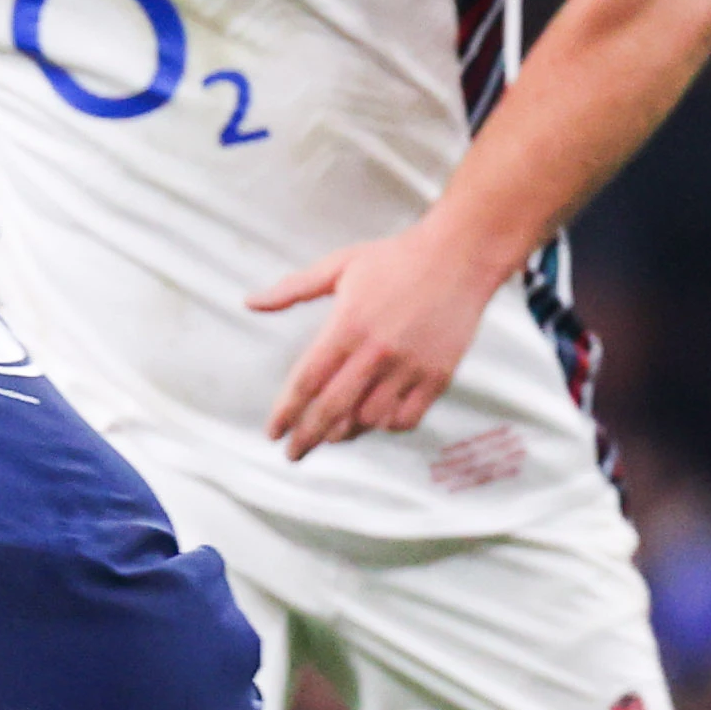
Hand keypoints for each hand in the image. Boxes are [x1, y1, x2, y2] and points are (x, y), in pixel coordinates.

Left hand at [248, 219, 508, 457]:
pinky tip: (375, 420)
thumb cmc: (395, 258)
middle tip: (292, 454)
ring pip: (370, 419)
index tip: (272, 433)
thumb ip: (292, 289)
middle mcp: (377, 351)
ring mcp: (410, 366)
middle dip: (307, 438)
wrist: (460, 255)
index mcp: (347, 326)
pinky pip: (407, 418)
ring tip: (333, 434)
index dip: (286, 412)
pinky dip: (387, 425)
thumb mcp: (338, 266)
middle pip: (333, 409)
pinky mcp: (439, 375)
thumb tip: (250, 303)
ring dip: (347, 432)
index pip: (306, 381)